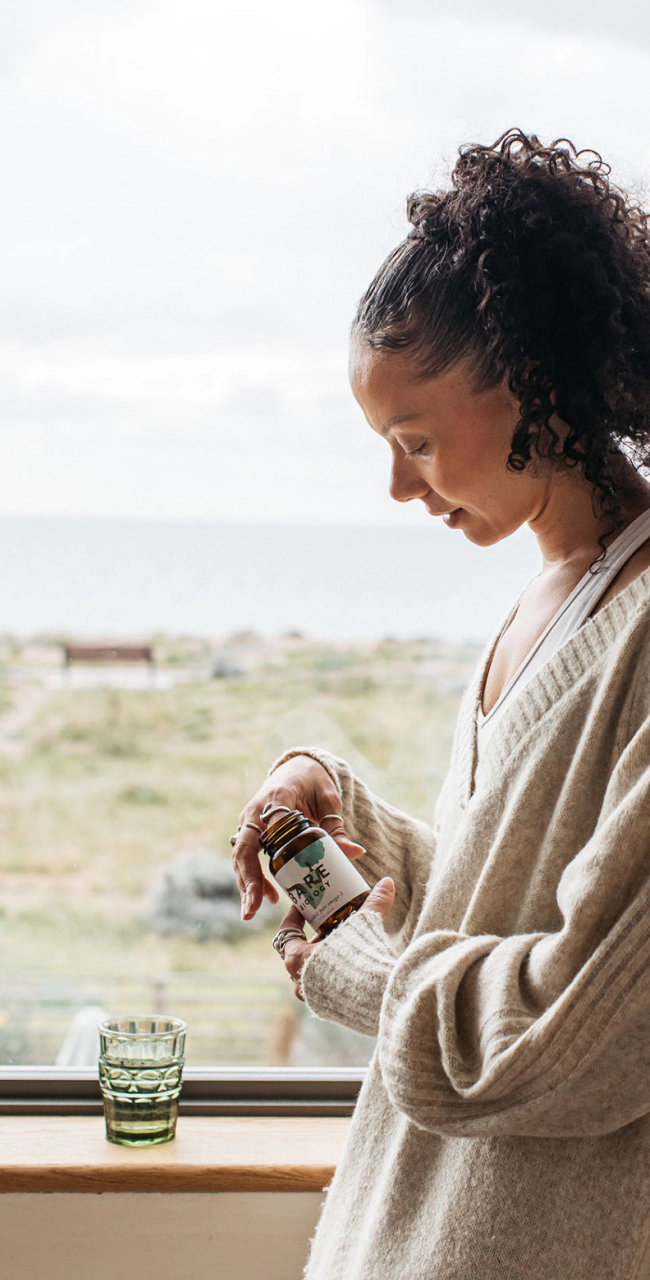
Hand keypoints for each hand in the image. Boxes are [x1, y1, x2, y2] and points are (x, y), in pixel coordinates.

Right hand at [232, 755, 365, 919]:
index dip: (275, 846)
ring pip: (239, 856)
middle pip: (244, 847)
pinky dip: (251, 879)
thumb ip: (337, 826)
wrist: (296, 770)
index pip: (272, 822)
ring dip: (245, 885)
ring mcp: (249, 822)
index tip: (279, 869)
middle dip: (248, 879)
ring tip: (252, 912)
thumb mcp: (329, 800)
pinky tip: (267, 898)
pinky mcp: (249, 832)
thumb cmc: (314, 783)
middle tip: (253, 908)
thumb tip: (355, 853)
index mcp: (277, 796)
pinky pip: (244, 858)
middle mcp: (256, 810)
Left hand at [280, 877, 395, 1000]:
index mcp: (297, 958)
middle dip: (313, 937)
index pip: (287, 931)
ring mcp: (312, 997)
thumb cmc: (362, 962)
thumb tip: (386, 883)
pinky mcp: (328, 1010)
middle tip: (327, 922)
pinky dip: (331, 973)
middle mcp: (299, 980)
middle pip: (299, 951)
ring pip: (311, 970)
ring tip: (341, 941)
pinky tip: (349, 965)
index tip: (304, 906)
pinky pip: (323, 987)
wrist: (379, 1002)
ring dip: (323, 956)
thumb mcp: (365, 926)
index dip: (295, 916)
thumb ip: (374, 903)